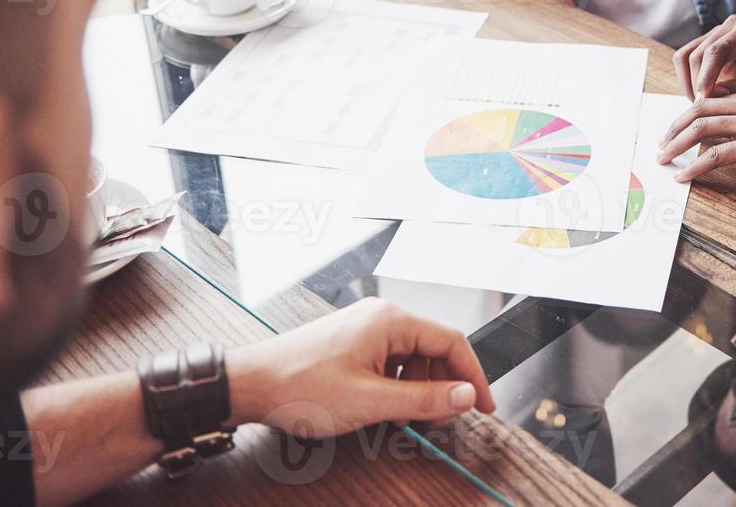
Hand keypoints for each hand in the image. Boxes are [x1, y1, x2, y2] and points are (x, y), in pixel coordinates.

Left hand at [228, 298, 495, 434]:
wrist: (250, 384)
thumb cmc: (301, 387)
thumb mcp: (371, 402)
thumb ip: (424, 399)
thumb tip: (466, 396)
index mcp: (391, 320)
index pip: (452, 341)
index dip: (473, 376)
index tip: (485, 407)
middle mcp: (382, 316)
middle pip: (434, 348)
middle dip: (444, 386)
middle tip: (442, 420)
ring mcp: (366, 327)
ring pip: (413, 357)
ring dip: (419, 389)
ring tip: (409, 419)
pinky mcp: (353, 341)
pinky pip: (391, 360)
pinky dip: (398, 384)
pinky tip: (387, 407)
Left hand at [656, 88, 735, 184]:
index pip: (716, 97)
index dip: (693, 111)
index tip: (680, 126)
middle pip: (701, 108)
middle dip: (675, 125)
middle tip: (662, 141)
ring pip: (701, 128)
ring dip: (676, 143)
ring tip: (663, 158)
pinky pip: (716, 155)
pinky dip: (694, 165)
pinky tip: (684, 174)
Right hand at [673, 15, 735, 101]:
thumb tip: (712, 95)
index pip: (715, 51)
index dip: (705, 78)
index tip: (702, 103)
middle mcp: (730, 25)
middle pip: (696, 54)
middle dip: (695, 84)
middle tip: (700, 112)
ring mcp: (719, 34)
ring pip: (686, 56)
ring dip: (688, 83)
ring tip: (700, 108)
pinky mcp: (710, 46)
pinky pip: (687, 61)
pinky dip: (688, 82)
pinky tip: (701, 101)